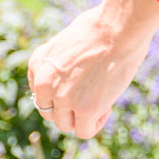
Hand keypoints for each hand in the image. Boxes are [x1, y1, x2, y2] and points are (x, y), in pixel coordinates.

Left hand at [27, 5, 151, 139]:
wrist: (120, 26)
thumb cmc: (102, 27)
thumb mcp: (69, 41)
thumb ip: (61, 64)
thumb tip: (70, 81)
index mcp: (38, 63)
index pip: (42, 94)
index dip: (62, 91)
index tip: (80, 82)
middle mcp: (45, 83)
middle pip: (51, 112)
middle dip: (70, 107)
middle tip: (92, 91)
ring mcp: (64, 98)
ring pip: (66, 124)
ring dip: (82, 116)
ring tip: (101, 97)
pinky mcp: (85, 109)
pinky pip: (84, 131)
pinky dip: (95, 123)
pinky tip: (106, 106)